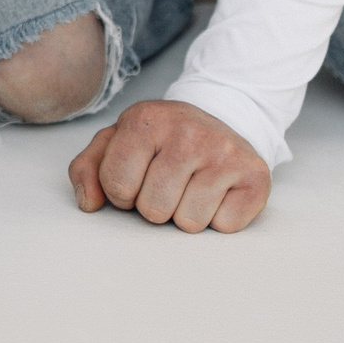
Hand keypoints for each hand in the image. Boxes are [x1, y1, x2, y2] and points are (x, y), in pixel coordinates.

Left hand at [68, 100, 269, 232]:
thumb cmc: (163, 138)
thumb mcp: (118, 140)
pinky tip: (218, 191)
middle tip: (169, 182)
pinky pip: (224, 226)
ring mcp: (224, 153)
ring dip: (187, 212)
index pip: (116, 186)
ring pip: (189, 222)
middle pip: (154, 210)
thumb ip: (88, 169)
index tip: (137, 178)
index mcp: (145, 120)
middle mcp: (187, 133)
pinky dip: (219, 217)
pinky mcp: (255, 176)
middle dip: (156, 205)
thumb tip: (89, 203)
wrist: (223, 116)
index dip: (122, 193)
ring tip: (192, 185)